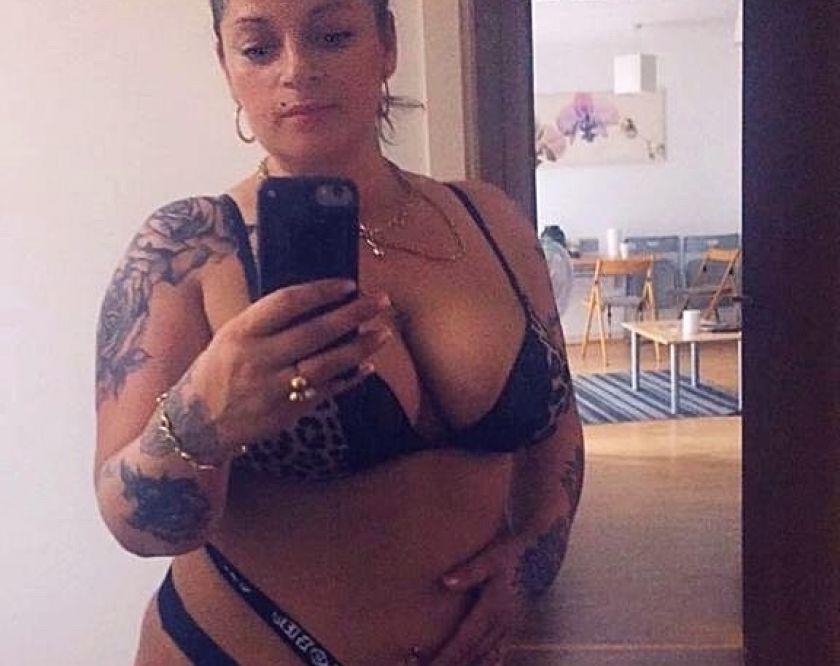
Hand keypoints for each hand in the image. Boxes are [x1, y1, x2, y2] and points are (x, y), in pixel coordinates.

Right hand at [188, 279, 391, 452]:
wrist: (197, 424)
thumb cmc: (217, 371)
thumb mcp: (230, 337)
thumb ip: (267, 322)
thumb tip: (316, 301)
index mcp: (241, 333)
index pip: (286, 303)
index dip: (320, 291)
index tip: (348, 284)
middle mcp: (258, 359)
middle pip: (314, 332)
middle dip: (353, 314)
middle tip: (381, 301)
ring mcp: (274, 389)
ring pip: (326, 364)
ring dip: (359, 348)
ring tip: (384, 333)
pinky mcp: (287, 412)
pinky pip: (325, 392)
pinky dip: (349, 379)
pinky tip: (369, 366)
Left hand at [424, 534, 527, 665]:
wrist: (542, 555)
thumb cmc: (512, 553)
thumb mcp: (491, 557)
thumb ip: (470, 571)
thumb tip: (446, 581)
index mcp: (493, 609)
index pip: (465, 641)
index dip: (447, 657)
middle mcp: (502, 624)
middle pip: (472, 654)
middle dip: (452, 665)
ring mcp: (509, 627)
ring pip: (485, 656)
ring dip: (467, 665)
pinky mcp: (512, 626)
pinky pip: (497, 652)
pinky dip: (486, 662)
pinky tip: (479, 665)